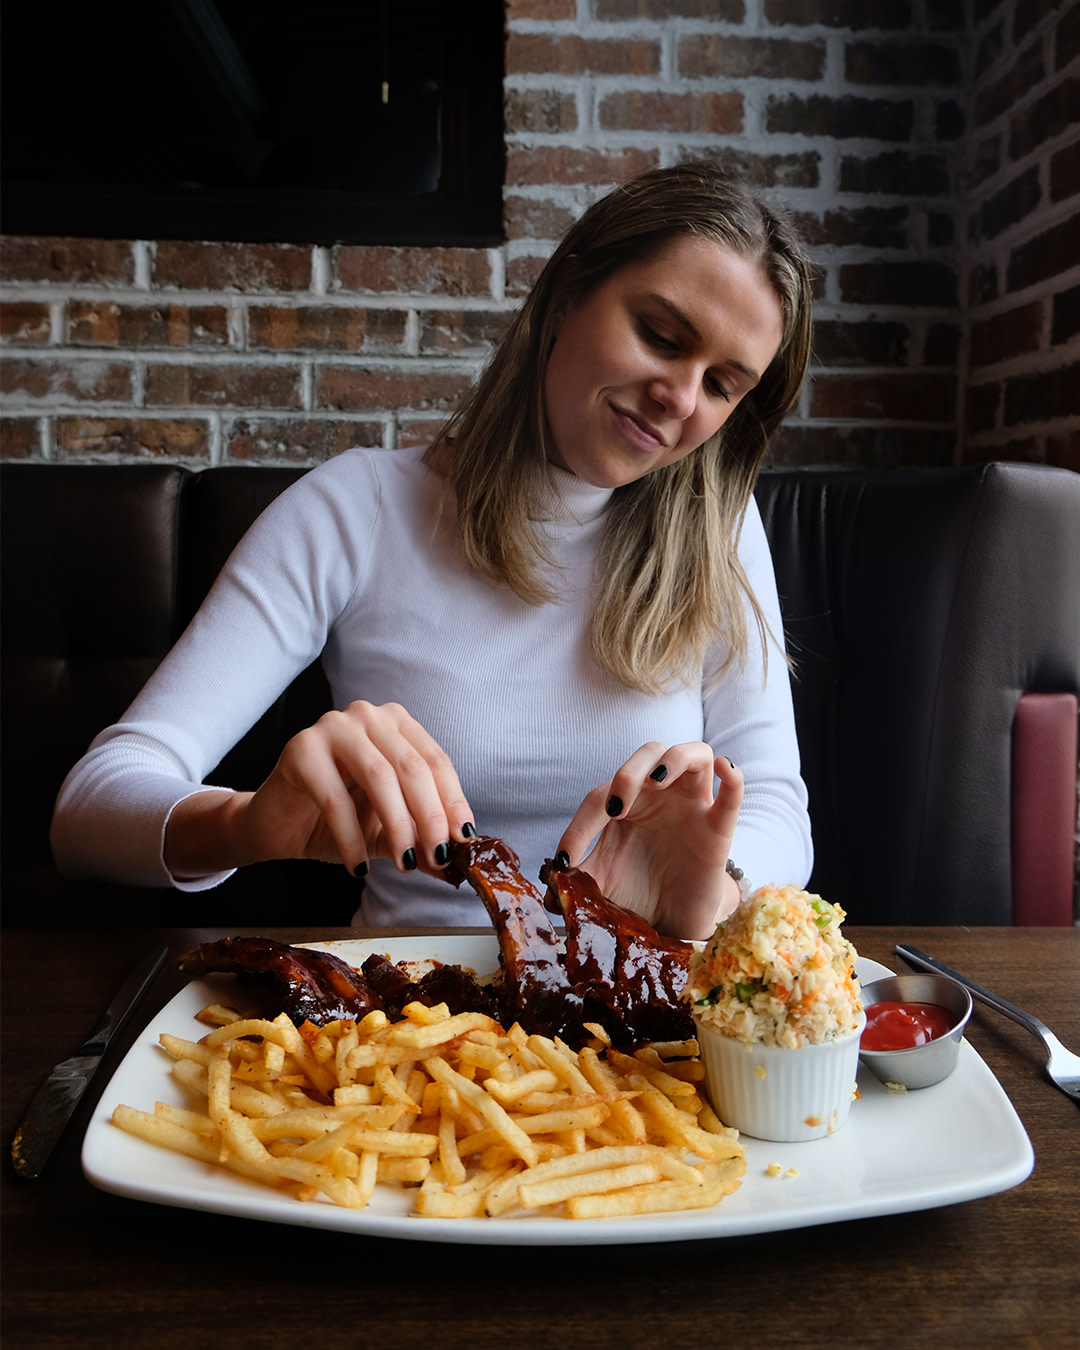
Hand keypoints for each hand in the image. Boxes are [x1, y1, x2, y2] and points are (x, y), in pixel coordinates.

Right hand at [165, 701, 474, 879]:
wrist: (277, 826)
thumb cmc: (335, 821)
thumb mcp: (386, 830)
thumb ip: (419, 838)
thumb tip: (458, 861)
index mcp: (396, 724)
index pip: (436, 761)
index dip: (453, 803)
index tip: (464, 841)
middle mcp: (367, 716)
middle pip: (413, 767)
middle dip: (430, 818)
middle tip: (437, 858)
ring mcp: (332, 726)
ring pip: (379, 777)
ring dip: (398, 826)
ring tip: (405, 863)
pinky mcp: (300, 749)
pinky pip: (335, 798)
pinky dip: (351, 837)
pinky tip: (358, 866)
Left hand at [555, 742, 743, 940]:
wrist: (671, 922)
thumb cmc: (636, 892)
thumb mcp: (601, 884)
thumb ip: (577, 878)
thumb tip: (547, 887)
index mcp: (626, 804)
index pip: (600, 796)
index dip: (580, 826)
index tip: (566, 861)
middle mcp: (659, 796)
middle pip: (648, 754)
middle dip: (628, 772)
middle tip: (617, 806)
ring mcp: (692, 807)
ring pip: (694, 754)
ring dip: (675, 758)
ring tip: (659, 779)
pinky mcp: (718, 830)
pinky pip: (732, 794)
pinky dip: (732, 776)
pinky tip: (725, 767)